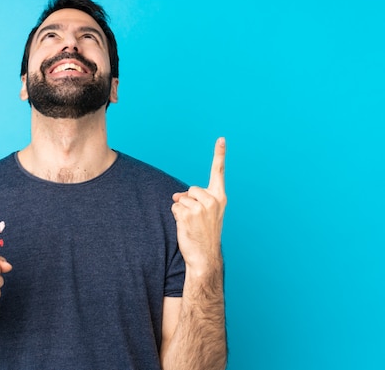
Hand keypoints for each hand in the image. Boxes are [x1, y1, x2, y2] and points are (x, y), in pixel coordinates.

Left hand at [172, 138, 226, 273]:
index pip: (218, 173)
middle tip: (195, 220)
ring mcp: (201, 206)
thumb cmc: (205, 236)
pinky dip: (175, 216)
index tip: (221, 139)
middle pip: (190, 189)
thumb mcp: (207, 215)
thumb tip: (176, 195)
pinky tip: (185, 227)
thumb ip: (196, 200)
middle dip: (188, 201)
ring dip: (181, 210)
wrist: (205, 258)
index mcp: (220, 198)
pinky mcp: (188, 213)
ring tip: (191, 225)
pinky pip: (174, 207)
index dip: (219, 155)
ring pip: (181, 198)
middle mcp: (213, 200)